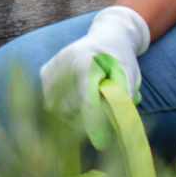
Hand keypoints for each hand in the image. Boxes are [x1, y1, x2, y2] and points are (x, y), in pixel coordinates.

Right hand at [41, 4, 149, 122]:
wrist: (107, 36)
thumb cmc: (121, 58)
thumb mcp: (130, 75)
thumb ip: (124, 97)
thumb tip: (117, 123)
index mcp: (86, 60)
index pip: (85, 98)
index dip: (93, 121)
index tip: (101, 139)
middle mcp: (63, 61)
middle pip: (70, 106)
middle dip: (86, 120)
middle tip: (102, 125)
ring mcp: (52, 66)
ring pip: (57, 107)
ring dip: (74, 117)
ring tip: (92, 112)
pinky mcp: (45, 72)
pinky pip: (50, 102)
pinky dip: (64, 109)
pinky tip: (78, 105)